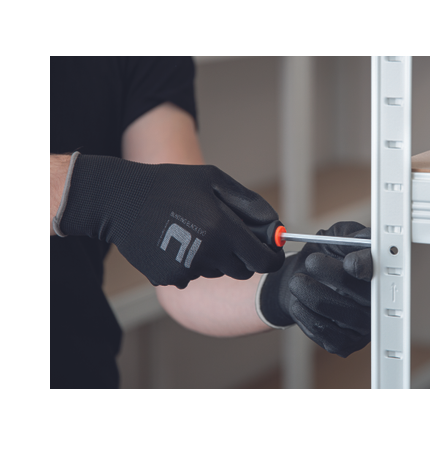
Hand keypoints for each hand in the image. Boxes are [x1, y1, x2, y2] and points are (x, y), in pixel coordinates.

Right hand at [56, 154, 284, 287]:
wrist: (121, 200)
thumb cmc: (171, 184)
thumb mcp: (214, 180)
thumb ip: (251, 205)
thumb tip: (277, 229)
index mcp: (222, 230)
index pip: (264, 261)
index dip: (272, 258)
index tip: (271, 252)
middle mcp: (207, 255)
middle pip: (242, 270)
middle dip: (242, 255)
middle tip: (224, 232)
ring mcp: (187, 270)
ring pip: (217, 272)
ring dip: (215, 258)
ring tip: (193, 231)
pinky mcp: (169, 278)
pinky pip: (193, 276)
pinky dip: (191, 264)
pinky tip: (175, 242)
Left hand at [257, 222, 371, 356]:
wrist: (298, 281)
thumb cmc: (323, 256)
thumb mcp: (335, 236)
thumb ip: (349, 234)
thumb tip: (362, 239)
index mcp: (380, 275)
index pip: (381, 271)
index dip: (367, 267)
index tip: (350, 263)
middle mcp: (376, 303)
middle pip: (360, 293)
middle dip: (331, 273)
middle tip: (311, 262)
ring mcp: (362, 327)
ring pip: (334, 309)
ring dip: (309, 292)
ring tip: (297, 281)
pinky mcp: (344, 343)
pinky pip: (321, 328)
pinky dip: (304, 312)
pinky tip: (298, 301)